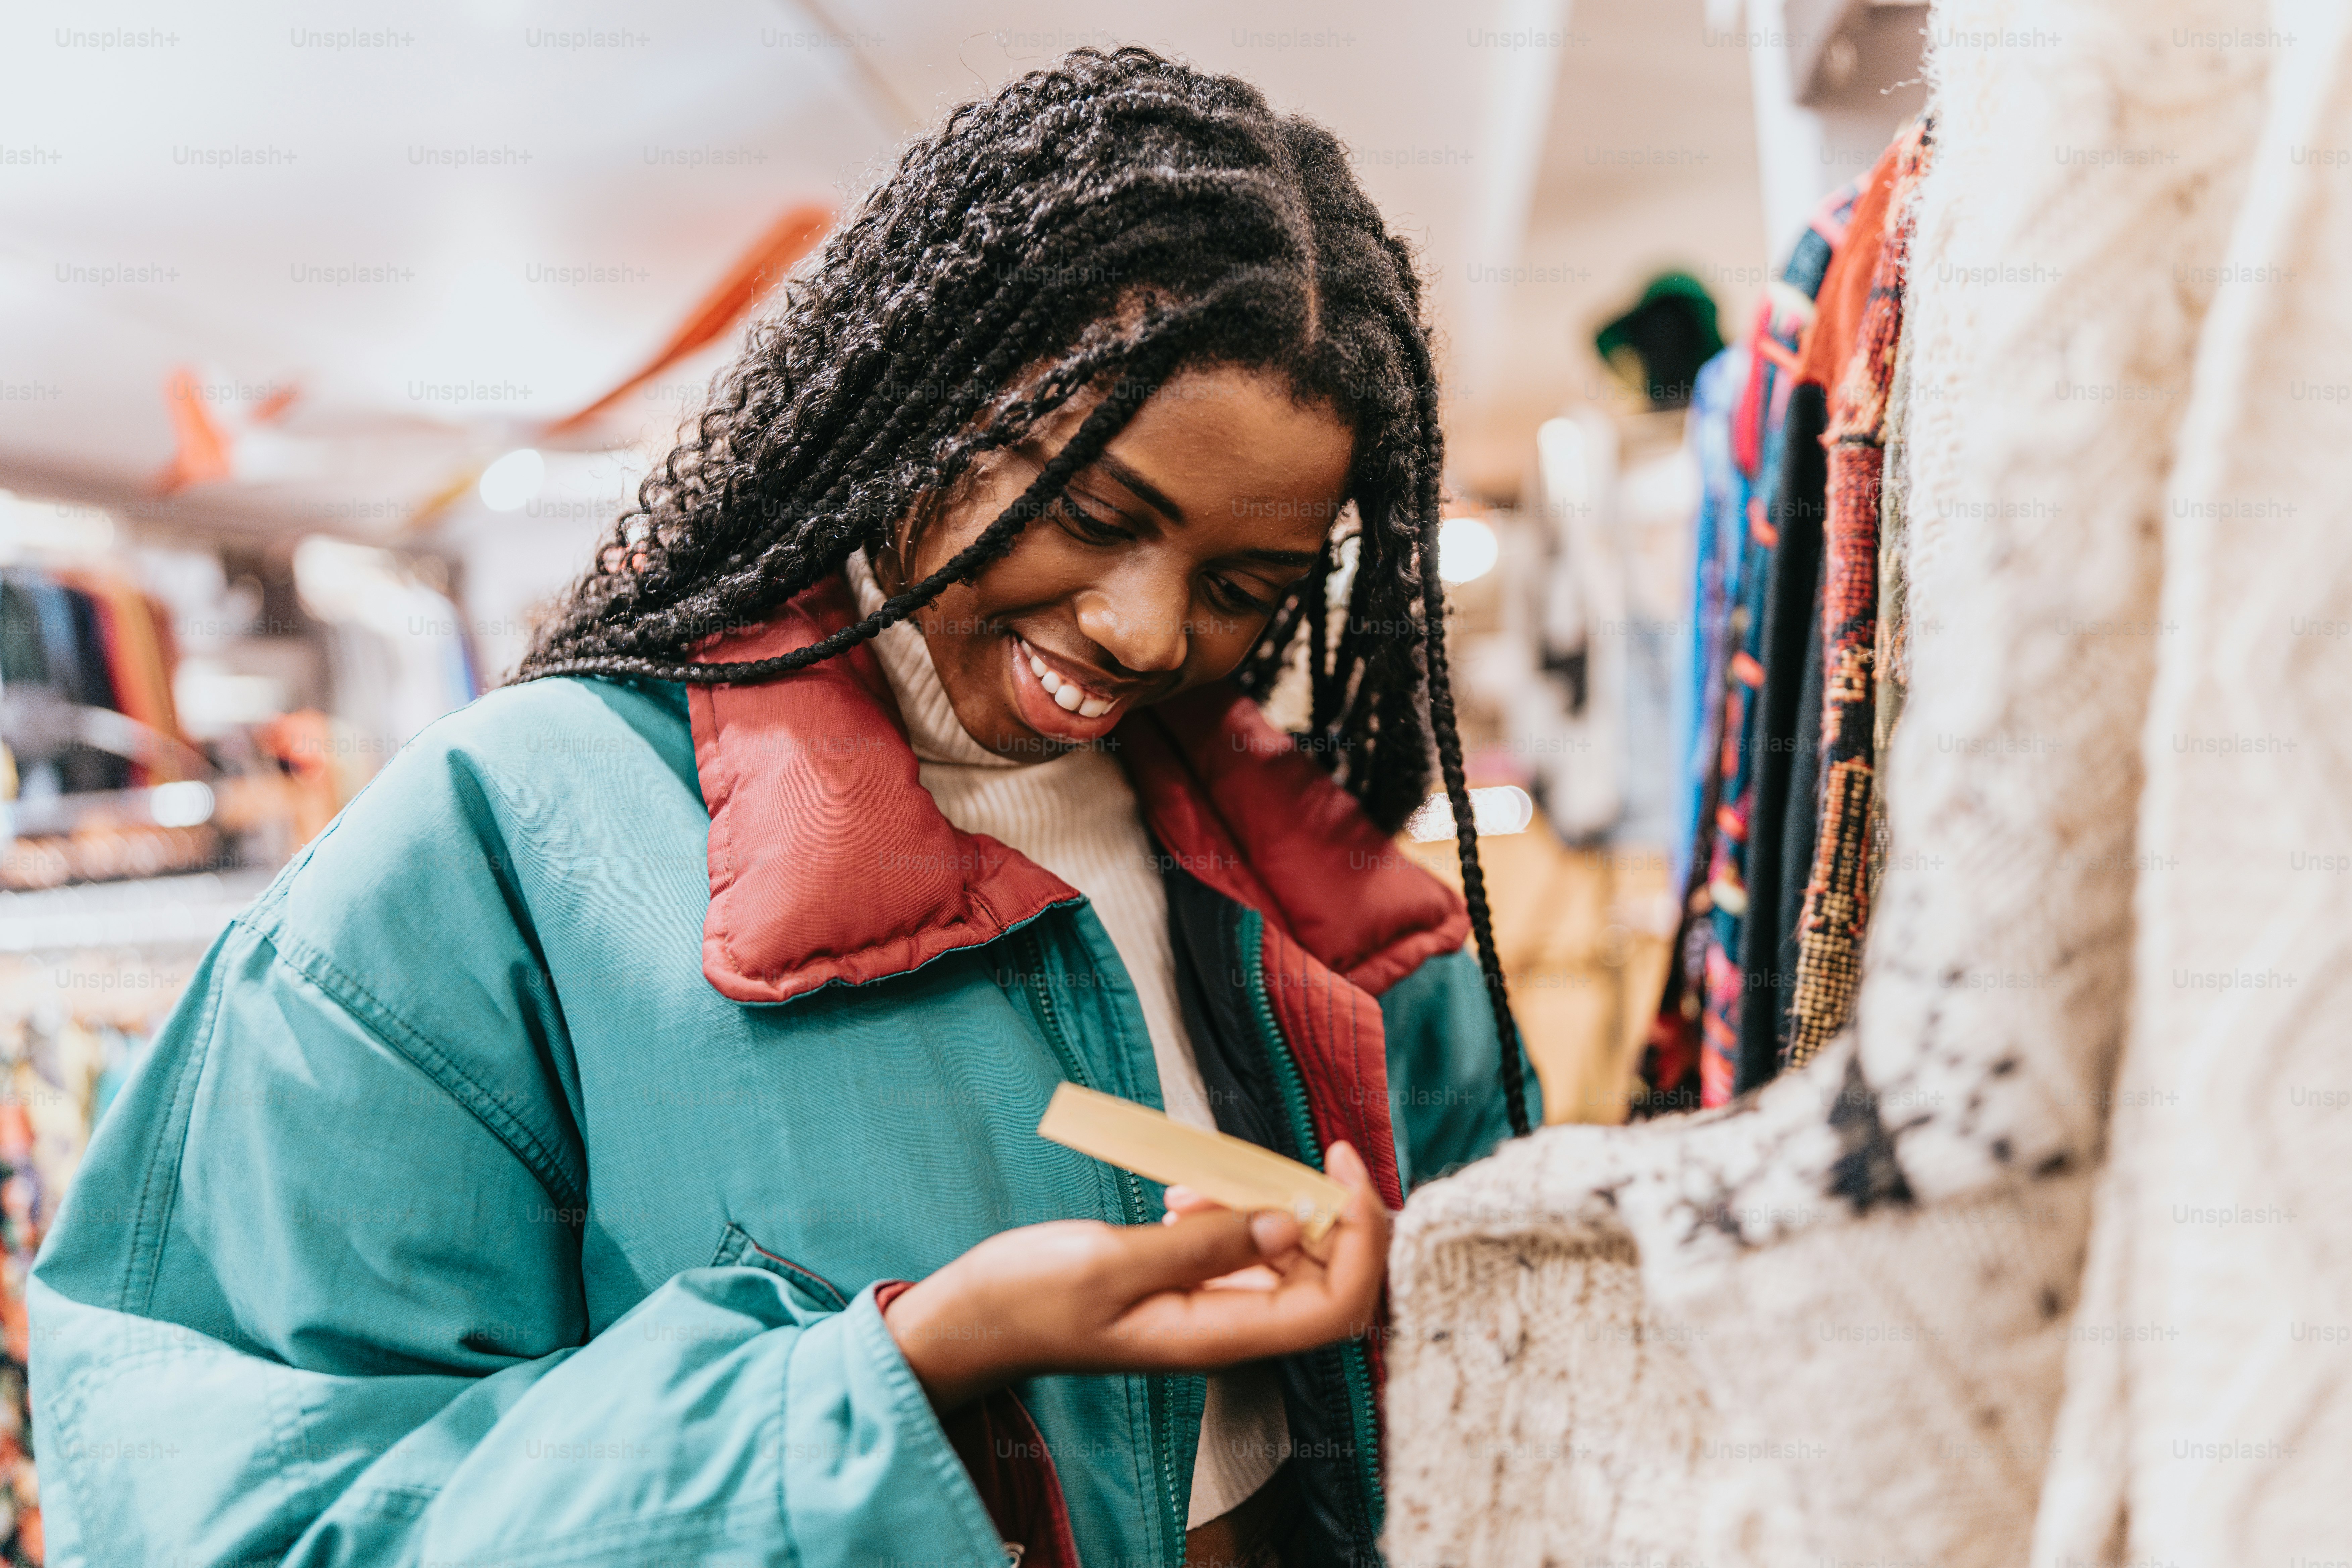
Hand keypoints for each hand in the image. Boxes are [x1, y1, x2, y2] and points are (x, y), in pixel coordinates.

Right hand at [885, 1141, 1389, 1411]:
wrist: (974, 1319)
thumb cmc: (1026, 1298)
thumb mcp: (1108, 1263)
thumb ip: (1201, 1247)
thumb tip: (1289, 1221)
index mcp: (1216, 1337)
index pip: (1335, 1306)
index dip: (1359, 1238)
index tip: (1340, 1166)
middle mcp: (1226, 1329)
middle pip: (1327, 1278)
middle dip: (1322, 1209)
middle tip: (1283, 1156)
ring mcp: (1210, 1309)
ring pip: (1286, 1254)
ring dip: (1263, 1203)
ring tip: (1193, 1184)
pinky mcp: (1188, 1287)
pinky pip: (1241, 1246)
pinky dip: (1228, 1209)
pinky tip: (1181, 1195)